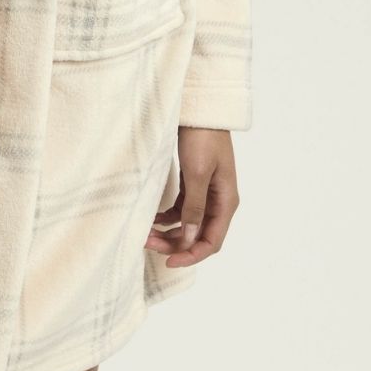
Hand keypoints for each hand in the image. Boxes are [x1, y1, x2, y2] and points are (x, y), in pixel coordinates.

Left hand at [144, 127, 239, 266]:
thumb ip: (195, 208)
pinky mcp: (194, 183)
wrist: (200, 108)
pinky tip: (151, 218)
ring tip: (145, 232)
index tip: (168, 261)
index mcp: (226, 202)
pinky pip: (182, 209)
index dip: (192, 255)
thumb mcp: (196, 174)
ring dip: (168, 231)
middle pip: (198, 235)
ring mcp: (206, 192)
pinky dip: (167, 217)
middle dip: (174, 244)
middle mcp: (218, 201)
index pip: (212, 241)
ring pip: (188, 224)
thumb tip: (191, 240)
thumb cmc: (203, 138)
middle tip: (147, 243)